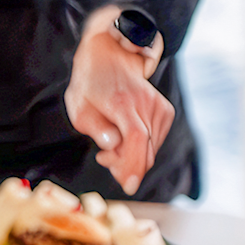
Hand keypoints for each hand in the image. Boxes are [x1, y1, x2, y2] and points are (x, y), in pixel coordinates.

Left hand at [65, 7, 172, 194]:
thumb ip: (96, 129)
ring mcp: (158, 106)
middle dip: (126, 166)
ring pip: (151, 150)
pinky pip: (155, 143)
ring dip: (131, 156)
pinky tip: (125, 137)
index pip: (136, 137)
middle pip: (144, 150)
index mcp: (121, 101)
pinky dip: (141, 148)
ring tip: (112, 144)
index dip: (133, 164)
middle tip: (105, 159)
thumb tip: (112, 146)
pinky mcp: (166, 111)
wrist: (110, 58)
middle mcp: (145, 102)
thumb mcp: (79, 108)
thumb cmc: (90, 86)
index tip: (129, 185)